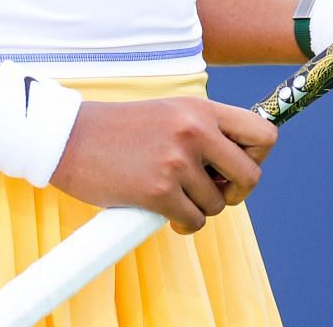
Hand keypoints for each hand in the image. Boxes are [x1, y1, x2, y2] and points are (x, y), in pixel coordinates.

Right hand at [49, 97, 275, 233]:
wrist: (69, 139)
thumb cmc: (118, 130)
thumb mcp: (168, 113)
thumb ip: (203, 129)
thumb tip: (237, 163)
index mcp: (200, 109)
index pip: (263, 133)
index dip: (258, 156)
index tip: (235, 166)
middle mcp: (194, 131)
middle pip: (251, 176)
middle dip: (236, 192)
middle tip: (213, 191)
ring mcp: (177, 161)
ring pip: (218, 204)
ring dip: (200, 208)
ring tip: (173, 195)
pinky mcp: (159, 191)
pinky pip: (194, 221)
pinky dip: (183, 224)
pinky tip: (164, 212)